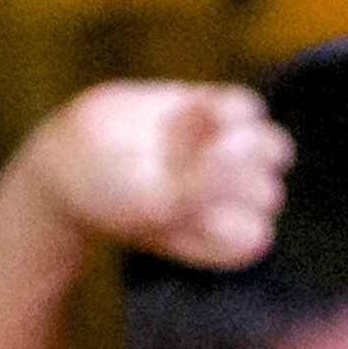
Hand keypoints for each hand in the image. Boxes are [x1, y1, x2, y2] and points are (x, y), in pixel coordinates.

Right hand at [35, 80, 289, 267]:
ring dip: (245, 140)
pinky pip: (250, 108)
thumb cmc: (110, 195)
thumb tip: (237, 142)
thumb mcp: (152, 205)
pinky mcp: (215, 114)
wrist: (73, 157)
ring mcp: (228, 157)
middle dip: (231, 178)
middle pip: (268, 190)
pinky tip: (204, 111)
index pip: (254, 233)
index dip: (225, 215)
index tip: (182, 205)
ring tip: (204, 140)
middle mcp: (232, 202)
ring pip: (274, 148)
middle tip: (182, 167)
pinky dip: (234, 108)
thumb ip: (201, 187)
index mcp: (221, 240)